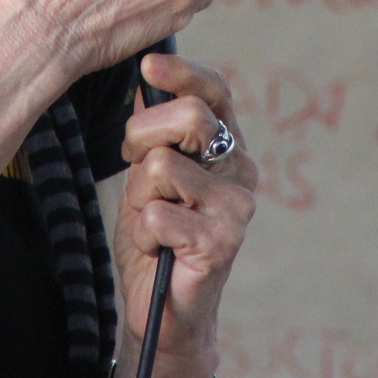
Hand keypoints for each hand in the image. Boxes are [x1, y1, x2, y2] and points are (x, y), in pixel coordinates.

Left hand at [112, 54, 256, 377]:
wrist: (165, 312)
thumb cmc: (158, 239)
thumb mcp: (149, 177)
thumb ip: (155, 133)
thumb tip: (145, 78)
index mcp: (227, 148)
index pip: (215, 92)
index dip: (183, 72)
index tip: (148, 64)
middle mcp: (241, 171)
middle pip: (189, 118)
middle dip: (141, 138)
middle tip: (136, 171)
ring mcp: (236, 207)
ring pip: (162, 167)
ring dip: (139, 196)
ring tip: (152, 222)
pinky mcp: (222, 242)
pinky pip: (156, 214)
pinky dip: (143, 233)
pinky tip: (159, 250)